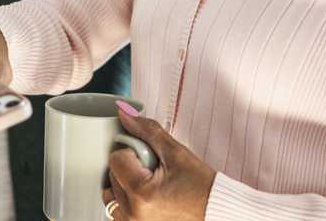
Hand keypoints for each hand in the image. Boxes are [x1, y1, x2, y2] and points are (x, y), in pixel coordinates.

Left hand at [101, 102, 215, 220]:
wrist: (216, 209)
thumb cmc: (201, 186)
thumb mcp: (175, 152)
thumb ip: (147, 130)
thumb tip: (124, 114)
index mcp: (141, 193)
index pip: (115, 159)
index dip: (132, 151)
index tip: (149, 155)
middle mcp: (133, 213)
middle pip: (111, 175)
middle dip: (128, 167)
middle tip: (152, 168)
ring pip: (109, 194)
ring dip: (122, 183)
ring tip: (146, 180)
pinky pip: (117, 211)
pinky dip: (124, 199)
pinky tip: (142, 193)